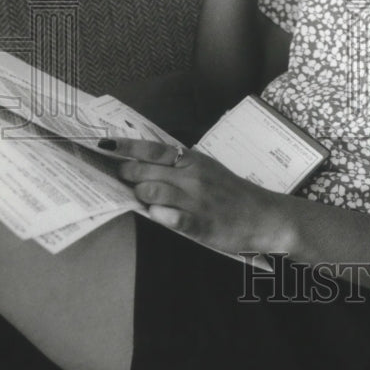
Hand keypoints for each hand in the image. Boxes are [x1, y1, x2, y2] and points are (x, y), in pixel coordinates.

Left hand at [115, 141, 291, 255]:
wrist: (264, 216)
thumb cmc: (232, 194)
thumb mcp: (208, 169)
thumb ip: (180, 166)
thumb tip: (145, 164)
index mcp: (194, 160)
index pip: (152, 149)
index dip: (126, 147)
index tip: (105, 145)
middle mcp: (193, 177)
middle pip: (145, 171)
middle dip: (126, 175)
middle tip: (121, 179)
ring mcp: (196, 200)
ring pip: (151, 193)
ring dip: (140, 198)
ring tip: (142, 201)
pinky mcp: (200, 224)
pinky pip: (170, 219)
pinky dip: (159, 217)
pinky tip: (160, 216)